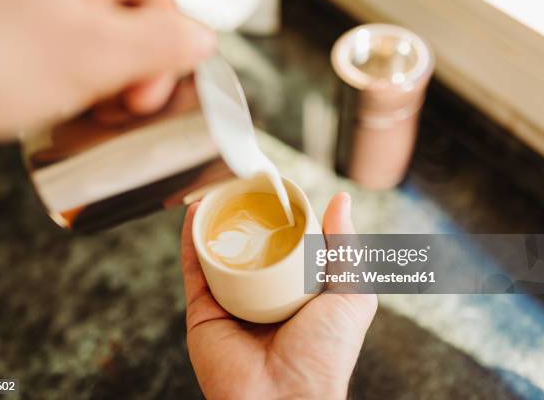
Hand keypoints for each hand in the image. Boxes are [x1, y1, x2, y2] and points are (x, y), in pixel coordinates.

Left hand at [0, 0, 214, 139]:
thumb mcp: (93, 55)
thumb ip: (160, 44)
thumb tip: (201, 41)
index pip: (161, 0)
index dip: (167, 53)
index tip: (147, 94)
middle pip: (133, 21)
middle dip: (134, 71)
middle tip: (118, 105)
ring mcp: (42, 5)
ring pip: (103, 40)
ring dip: (107, 81)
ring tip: (86, 106)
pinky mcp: (23, 29)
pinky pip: (71, 52)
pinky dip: (77, 80)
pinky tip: (63, 99)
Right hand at [181, 193, 377, 398]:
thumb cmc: (324, 355)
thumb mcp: (351, 295)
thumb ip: (345, 248)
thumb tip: (341, 201)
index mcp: (298, 294)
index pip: (289, 247)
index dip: (283, 218)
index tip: (278, 191)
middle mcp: (264, 297)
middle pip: (251, 248)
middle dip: (246, 217)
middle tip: (244, 187)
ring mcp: (232, 303)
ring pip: (220, 254)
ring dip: (216, 222)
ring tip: (218, 192)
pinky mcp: (204, 312)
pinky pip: (196, 269)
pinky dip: (192, 240)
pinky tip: (195, 214)